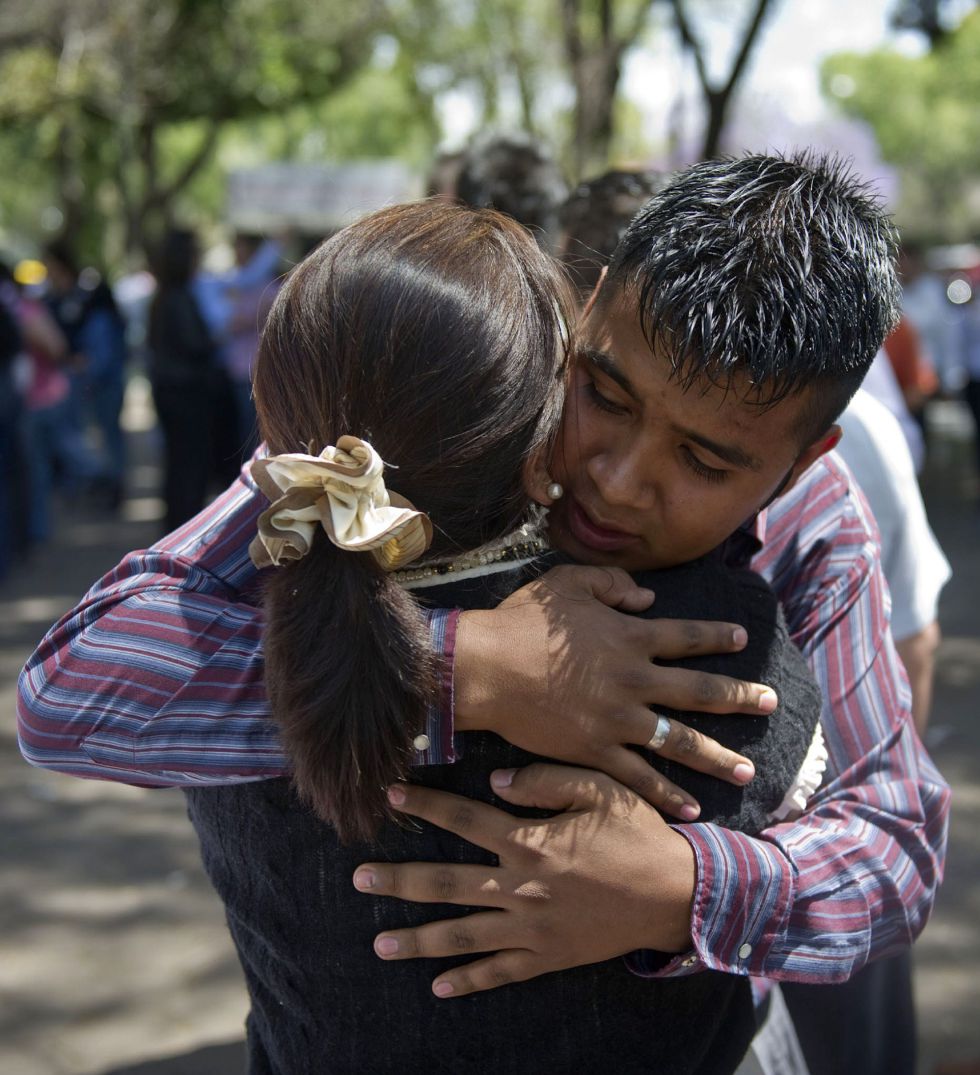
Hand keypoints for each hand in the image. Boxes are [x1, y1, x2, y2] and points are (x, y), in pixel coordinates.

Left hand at [353, 764, 695, 997]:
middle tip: (358, 880)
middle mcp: (519, 887)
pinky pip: (499, 972)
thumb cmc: (638, 834)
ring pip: (461, 934)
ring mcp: (530, 927)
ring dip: (417, 939)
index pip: (462, 818)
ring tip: (378, 945)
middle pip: (445, 883)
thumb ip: (543, 780)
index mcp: (528, 840)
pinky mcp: (548, 956)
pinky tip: (437, 985)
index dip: (425, 804)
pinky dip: (467, 980)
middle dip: (398, 881)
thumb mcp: (598, 789)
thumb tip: (495, 779)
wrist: (677, 894)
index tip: (390, 794)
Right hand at [454, 564, 773, 818]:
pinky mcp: (595, 751)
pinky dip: (666, 794)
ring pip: (680, 741)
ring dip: (717, 757)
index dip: (717, 636)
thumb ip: (612, 585)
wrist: (486, 668)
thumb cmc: (522, 621)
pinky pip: (639, 777)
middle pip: (699, 691)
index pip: (687, 636)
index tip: (742, 638)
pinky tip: (691, 808)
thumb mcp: (567, 583)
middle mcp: (635, 680)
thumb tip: (646, 598)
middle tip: (770, 702)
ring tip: (747, 771)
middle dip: (739, 696)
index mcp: (630, 637)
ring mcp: (618, 720)